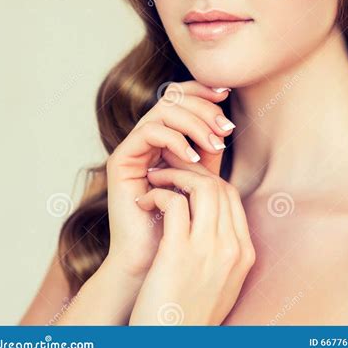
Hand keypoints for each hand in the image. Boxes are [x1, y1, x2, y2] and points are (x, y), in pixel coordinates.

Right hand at [104, 81, 234, 280]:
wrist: (156, 258)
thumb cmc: (183, 222)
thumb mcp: (203, 178)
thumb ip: (209, 149)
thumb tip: (226, 121)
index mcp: (166, 135)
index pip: (180, 96)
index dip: (202, 89)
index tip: (226, 93)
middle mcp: (147, 136)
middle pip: (173, 97)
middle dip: (204, 108)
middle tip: (225, 130)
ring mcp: (133, 146)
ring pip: (163, 110)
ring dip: (194, 123)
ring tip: (214, 146)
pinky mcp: (121, 159)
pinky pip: (149, 132)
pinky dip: (175, 140)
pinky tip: (194, 159)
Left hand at [129, 149, 255, 325]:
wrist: (172, 346)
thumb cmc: (188, 315)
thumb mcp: (221, 282)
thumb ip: (222, 250)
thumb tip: (211, 221)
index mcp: (244, 253)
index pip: (232, 197)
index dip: (208, 179)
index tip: (186, 178)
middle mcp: (232, 247)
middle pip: (219, 186)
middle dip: (191, 170)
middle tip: (168, 169)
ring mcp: (208, 250)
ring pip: (201, 187)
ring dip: (175, 175)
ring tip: (156, 179)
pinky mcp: (178, 253)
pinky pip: (174, 203)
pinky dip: (158, 193)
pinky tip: (145, 200)